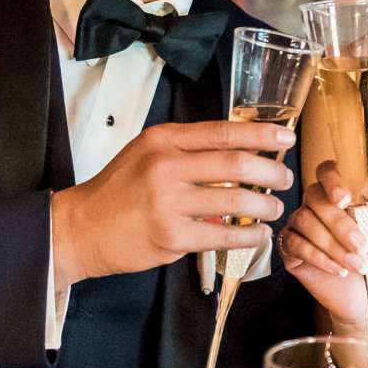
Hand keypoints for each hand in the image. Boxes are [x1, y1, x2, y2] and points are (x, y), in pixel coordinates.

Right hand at [50, 120, 293, 284]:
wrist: (81, 228)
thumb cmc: (118, 191)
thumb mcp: (146, 154)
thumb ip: (186, 151)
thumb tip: (238, 154)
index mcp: (163, 140)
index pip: (223, 132)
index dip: (261, 134)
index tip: (286, 138)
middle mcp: (165, 166)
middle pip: (236, 163)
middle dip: (270, 172)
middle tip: (285, 179)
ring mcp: (168, 202)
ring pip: (235, 200)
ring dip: (264, 206)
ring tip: (274, 209)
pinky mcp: (171, 235)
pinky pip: (222, 234)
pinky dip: (248, 235)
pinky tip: (258, 235)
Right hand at [279, 161, 367, 335]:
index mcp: (344, 191)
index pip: (327, 170)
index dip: (331, 180)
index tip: (345, 199)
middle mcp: (319, 205)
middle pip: (314, 196)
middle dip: (339, 223)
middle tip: (363, 245)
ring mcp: (303, 226)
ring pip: (304, 221)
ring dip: (333, 246)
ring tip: (357, 265)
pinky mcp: (292, 250)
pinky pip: (294, 244)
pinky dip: (318, 258)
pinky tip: (339, 270)